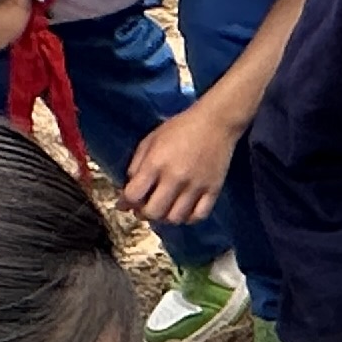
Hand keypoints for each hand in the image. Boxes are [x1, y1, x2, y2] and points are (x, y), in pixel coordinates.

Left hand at [120, 107, 243, 226]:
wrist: (215, 122)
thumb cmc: (179, 128)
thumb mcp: (150, 140)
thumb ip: (137, 165)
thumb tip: (129, 191)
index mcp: (156, 163)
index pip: (134, 195)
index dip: (126, 201)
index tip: (126, 201)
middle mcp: (175, 178)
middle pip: (153, 212)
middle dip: (143, 213)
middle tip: (144, 208)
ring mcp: (196, 186)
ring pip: (175, 218)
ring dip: (165, 218)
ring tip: (164, 209)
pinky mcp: (213, 190)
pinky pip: (199, 216)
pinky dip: (188, 218)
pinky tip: (183, 210)